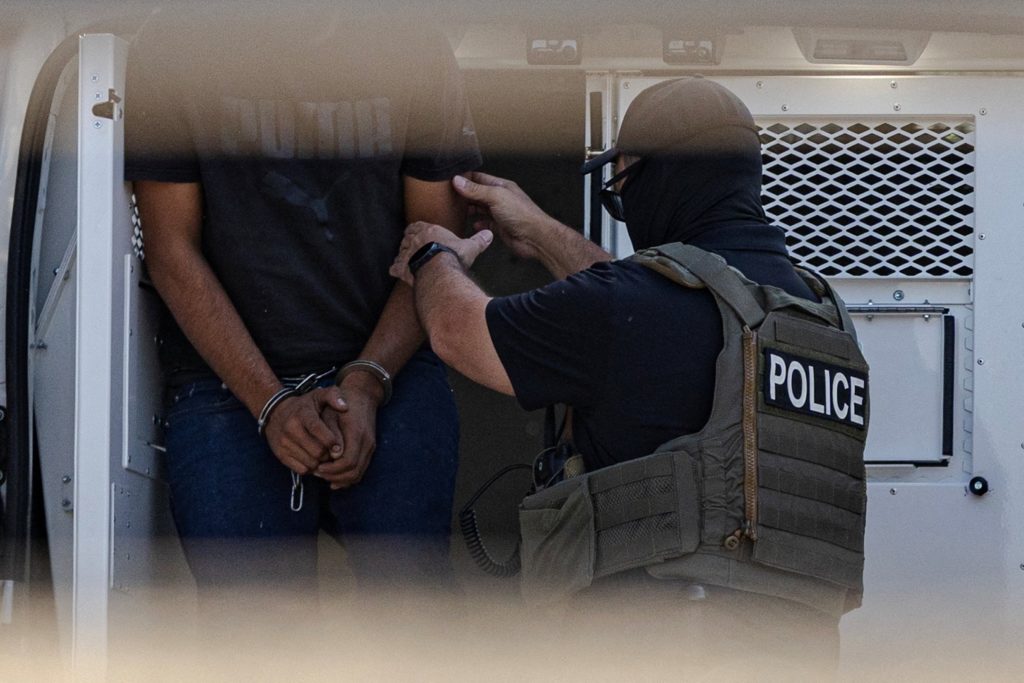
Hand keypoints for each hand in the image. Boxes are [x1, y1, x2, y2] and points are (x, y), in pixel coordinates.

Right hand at [263, 387, 347, 474]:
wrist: (275, 413)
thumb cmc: (305, 406)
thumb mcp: (318, 395)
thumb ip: (334, 396)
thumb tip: (345, 407)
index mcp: (302, 414)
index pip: (318, 430)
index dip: (331, 440)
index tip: (338, 445)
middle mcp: (290, 428)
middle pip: (317, 451)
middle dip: (328, 454)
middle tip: (333, 452)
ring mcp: (284, 443)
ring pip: (310, 463)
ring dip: (321, 462)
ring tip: (324, 455)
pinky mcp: (280, 454)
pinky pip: (302, 469)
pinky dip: (310, 467)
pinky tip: (313, 458)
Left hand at [314, 372, 382, 489]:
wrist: (362, 395)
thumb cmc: (342, 404)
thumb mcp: (331, 414)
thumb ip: (332, 435)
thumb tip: (332, 456)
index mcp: (357, 434)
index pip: (348, 462)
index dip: (331, 469)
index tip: (317, 467)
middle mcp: (367, 443)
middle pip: (353, 472)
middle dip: (334, 476)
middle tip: (317, 473)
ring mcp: (370, 447)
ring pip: (358, 474)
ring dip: (340, 479)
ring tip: (323, 474)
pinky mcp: (369, 449)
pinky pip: (361, 470)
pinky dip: (347, 477)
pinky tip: (333, 478)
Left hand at [389, 221, 492, 285]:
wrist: (440, 270)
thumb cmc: (454, 256)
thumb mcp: (470, 247)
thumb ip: (478, 240)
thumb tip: (489, 235)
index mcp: (430, 231)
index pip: (418, 225)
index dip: (417, 229)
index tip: (418, 231)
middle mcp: (415, 240)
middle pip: (407, 237)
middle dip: (409, 241)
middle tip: (412, 245)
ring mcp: (407, 254)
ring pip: (400, 251)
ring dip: (402, 254)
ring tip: (405, 258)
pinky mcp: (403, 268)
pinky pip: (395, 267)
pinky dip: (395, 269)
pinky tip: (395, 271)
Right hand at [451, 172, 556, 260]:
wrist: (535, 237)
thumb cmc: (522, 214)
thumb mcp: (496, 196)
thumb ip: (476, 190)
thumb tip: (458, 180)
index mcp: (502, 186)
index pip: (480, 178)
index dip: (466, 178)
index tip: (451, 180)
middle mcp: (501, 198)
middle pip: (478, 194)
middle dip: (465, 195)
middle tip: (449, 197)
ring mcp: (500, 213)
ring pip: (481, 209)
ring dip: (470, 210)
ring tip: (457, 211)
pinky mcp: (500, 228)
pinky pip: (486, 224)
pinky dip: (478, 224)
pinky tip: (473, 225)